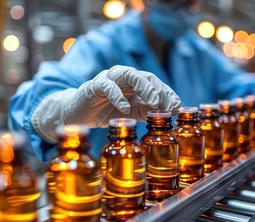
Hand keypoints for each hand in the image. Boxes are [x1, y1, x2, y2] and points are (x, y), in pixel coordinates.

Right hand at [63, 65, 179, 126]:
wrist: (78, 114)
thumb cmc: (106, 111)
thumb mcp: (131, 113)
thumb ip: (147, 111)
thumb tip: (170, 112)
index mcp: (134, 83)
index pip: (155, 82)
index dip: (167, 93)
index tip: (177, 107)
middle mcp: (123, 77)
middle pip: (145, 76)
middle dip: (159, 91)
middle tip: (166, 107)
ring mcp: (109, 79)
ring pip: (130, 74)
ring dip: (144, 87)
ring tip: (153, 103)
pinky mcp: (94, 86)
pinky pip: (108, 86)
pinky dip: (118, 97)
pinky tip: (125, 109)